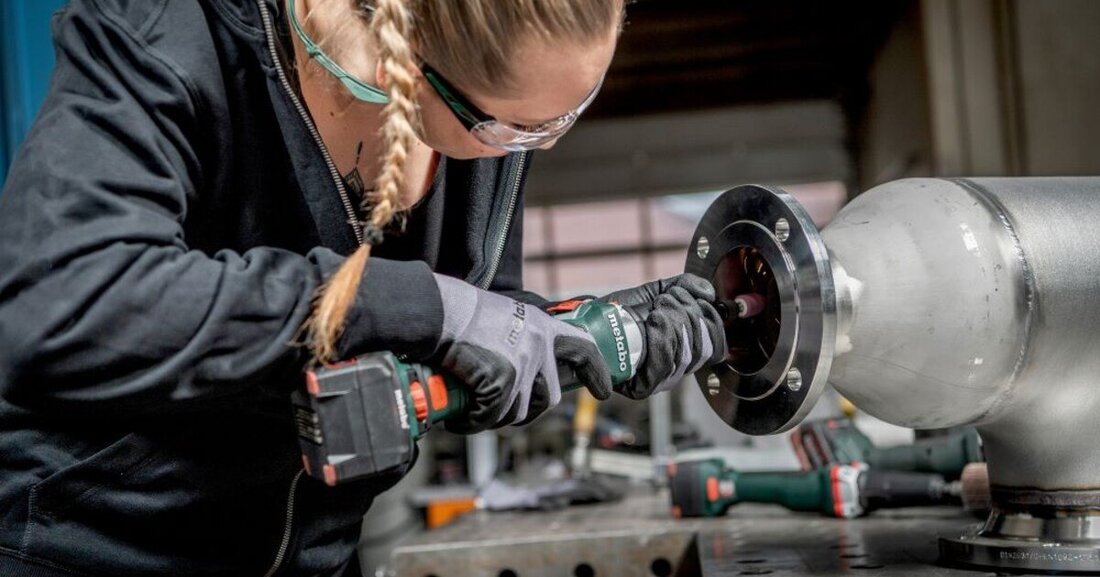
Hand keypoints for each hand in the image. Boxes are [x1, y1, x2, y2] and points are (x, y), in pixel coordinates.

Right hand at [433, 274, 611, 432]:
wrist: (441, 312)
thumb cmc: (463, 314)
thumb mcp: (505, 318)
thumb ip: (519, 340)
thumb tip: (517, 372)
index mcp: (542, 328)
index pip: (583, 349)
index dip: (596, 372)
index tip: (604, 392)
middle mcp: (539, 347)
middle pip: (548, 398)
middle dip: (526, 411)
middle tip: (501, 412)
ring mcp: (523, 365)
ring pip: (517, 412)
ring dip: (494, 418)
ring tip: (473, 412)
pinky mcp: (503, 380)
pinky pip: (492, 416)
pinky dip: (474, 422)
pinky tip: (461, 418)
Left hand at [607, 275, 726, 398]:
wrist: (590, 321)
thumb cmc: (621, 311)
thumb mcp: (657, 292)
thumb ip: (685, 286)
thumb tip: (709, 292)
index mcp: (686, 350)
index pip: (717, 347)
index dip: (712, 322)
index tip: (696, 299)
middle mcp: (677, 369)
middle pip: (704, 349)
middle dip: (689, 316)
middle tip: (667, 300)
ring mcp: (660, 380)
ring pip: (686, 355)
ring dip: (674, 323)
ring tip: (656, 309)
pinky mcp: (642, 388)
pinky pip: (664, 367)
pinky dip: (663, 338)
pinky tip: (653, 322)